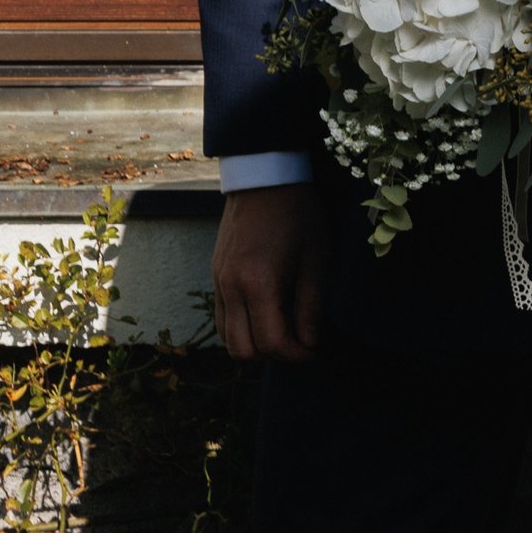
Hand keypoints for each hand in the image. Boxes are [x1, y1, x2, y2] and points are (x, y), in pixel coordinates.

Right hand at [212, 183, 323, 361]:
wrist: (264, 177)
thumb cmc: (298, 214)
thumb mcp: (316, 259)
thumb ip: (312, 306)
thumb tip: (309, 343)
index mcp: (258, 284)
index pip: (271, 343)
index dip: (296, 355)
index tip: (314, 349)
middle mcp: (230, 287)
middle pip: (243, 350)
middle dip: (274, 355)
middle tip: (299, 342)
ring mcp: (218, 281)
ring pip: (227, 338)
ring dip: (254, 344)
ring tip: (282, 329)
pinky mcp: (215, 274)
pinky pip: (221, 317)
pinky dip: (240, 327)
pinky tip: (264, 314)